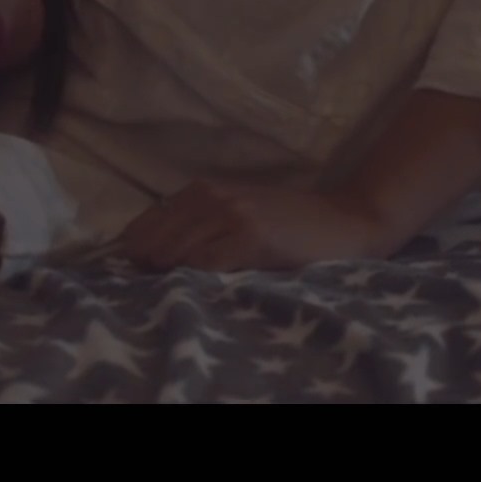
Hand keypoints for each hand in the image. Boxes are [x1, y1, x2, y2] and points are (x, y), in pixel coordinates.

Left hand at [119, 179, 394, 273]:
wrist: (345, 220)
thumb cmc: (291, 223)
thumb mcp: (239, 211)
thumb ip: (200, 224)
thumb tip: (148, 253)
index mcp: (205, 188)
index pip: (146, 223)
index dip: (135, 251)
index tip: (137, 275)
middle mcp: (214, 196)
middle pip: (154, 239)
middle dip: (145, 267)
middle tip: (149, 289)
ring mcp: (233, 215)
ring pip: (176, 252)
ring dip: (167, 276)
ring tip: (169, 293)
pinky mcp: (252, 237)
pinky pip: (206, 264)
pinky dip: (196, 279)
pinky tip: (199, 289)